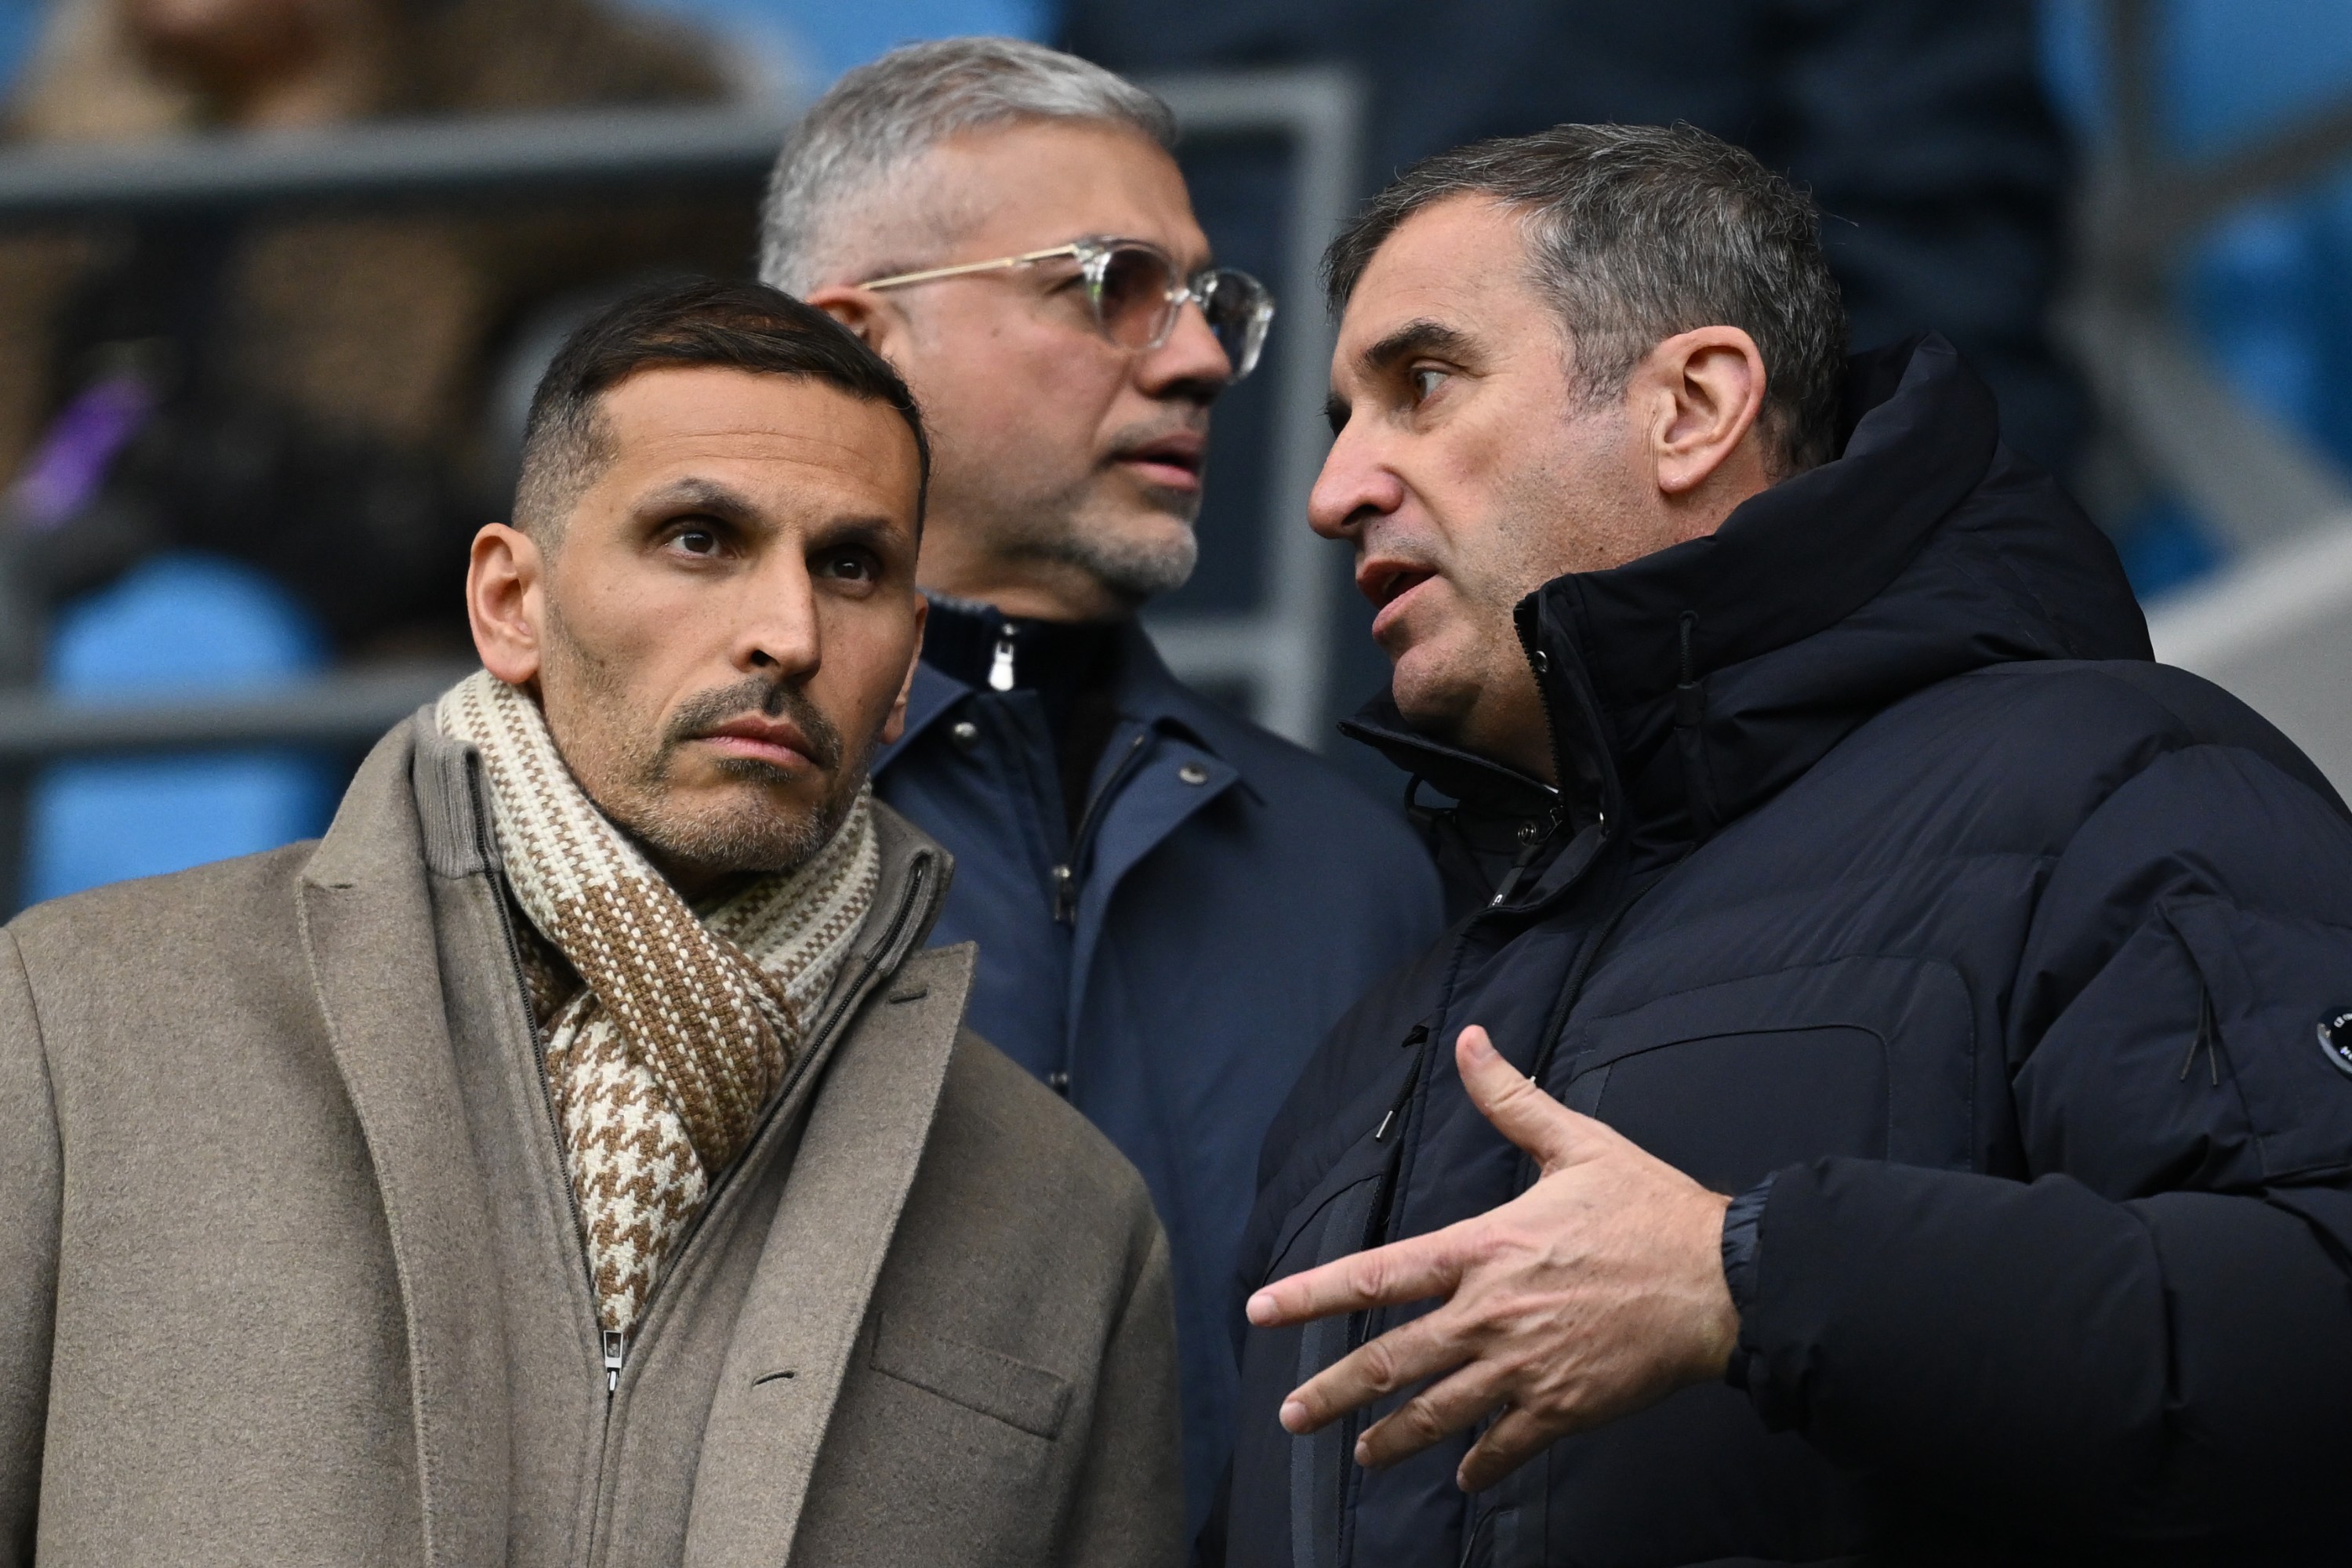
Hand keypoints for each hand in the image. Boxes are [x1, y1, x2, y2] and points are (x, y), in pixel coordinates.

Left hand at [1245, 1024, 1739, 1492]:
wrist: (1723, 1282)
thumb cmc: (1651, 1209)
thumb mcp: (1576, 1143)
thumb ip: (1511, 1099)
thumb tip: (1470, 1042)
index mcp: (1483, 1250)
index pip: (1377, 1274)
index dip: (1312, 1294)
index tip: (1262, 1311)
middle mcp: (1490, 1315)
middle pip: (1391, 1361)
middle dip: (1332, 1391)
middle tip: (1292, 1415)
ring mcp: (1524, 1368)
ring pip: (1437, 1412)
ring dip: (1392, 1438)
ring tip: (1359, 1456)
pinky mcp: (1563, 1407)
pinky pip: (1505, 1445)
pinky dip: (1479, 1463)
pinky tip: (1461, 1474)